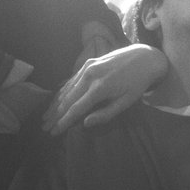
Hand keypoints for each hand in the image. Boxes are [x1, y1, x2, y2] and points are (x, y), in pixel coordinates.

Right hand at [42, 43, 169, 134]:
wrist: (144, 57)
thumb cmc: (137, 83)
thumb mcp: (126, 102)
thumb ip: (105, 114)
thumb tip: (85, 124)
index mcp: (100, 88)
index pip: (76, 109)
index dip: (63, 122)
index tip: (53, 132)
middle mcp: (90, 76)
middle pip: (67, 99)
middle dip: (55, 115)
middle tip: (44, 127)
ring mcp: (88, 67)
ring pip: (67, 89)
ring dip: (55, 104)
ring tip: (46, 116)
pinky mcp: (88, 63)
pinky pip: (72, 79)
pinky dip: (63, 91)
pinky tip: (56, 100)